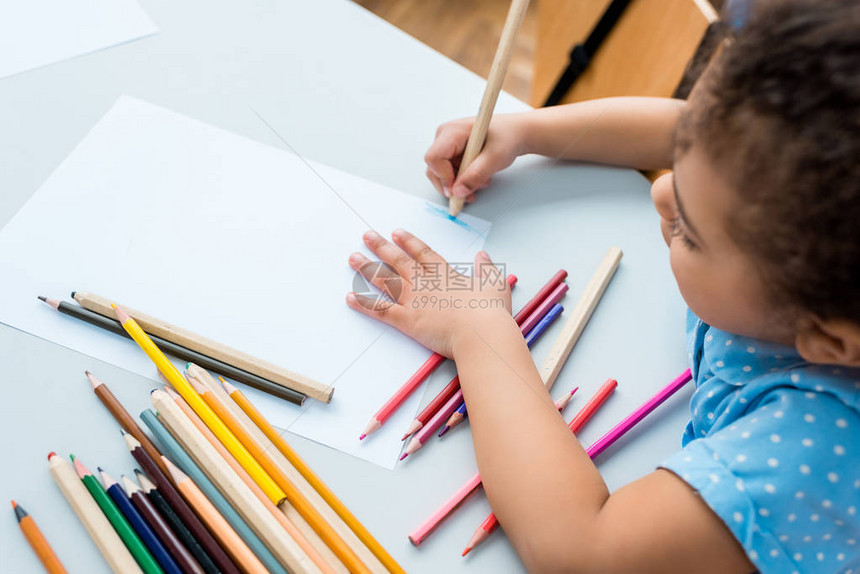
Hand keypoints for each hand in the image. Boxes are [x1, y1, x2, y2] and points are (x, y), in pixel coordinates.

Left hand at [346, 229, 512, 357]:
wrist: (482, 333)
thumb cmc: (490, 312)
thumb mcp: (495, 284)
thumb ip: (487, 268)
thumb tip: (484, 256)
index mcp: (445, 274)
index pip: (422, 253)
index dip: (408, 242)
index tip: (396, 232)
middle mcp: (425, 282)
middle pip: (398, 260)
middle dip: (381, 246)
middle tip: (366, 235)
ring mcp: (414, 300)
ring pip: (386, 280)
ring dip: (368, 268)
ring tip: (353, 258)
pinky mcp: (407, 320)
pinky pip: (380, 310)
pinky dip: (364, 304)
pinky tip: (350, 297)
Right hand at [425, 114, 527, 202]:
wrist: (516, 134)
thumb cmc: (507, 137)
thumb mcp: (495, 158)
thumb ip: (476, 175)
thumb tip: (458, 191)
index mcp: (454, 131)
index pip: (434, 157)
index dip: (443, 177)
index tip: (457, 189)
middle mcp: (446, 136)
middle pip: (434, 168)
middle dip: (451, 185)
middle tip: (468, 194)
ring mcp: (448, 145)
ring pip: (441, 174)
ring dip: (458, 185)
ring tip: (480, 183)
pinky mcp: (452, 153)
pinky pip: (449, 173)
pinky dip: (461, 181)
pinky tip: (477, 180)